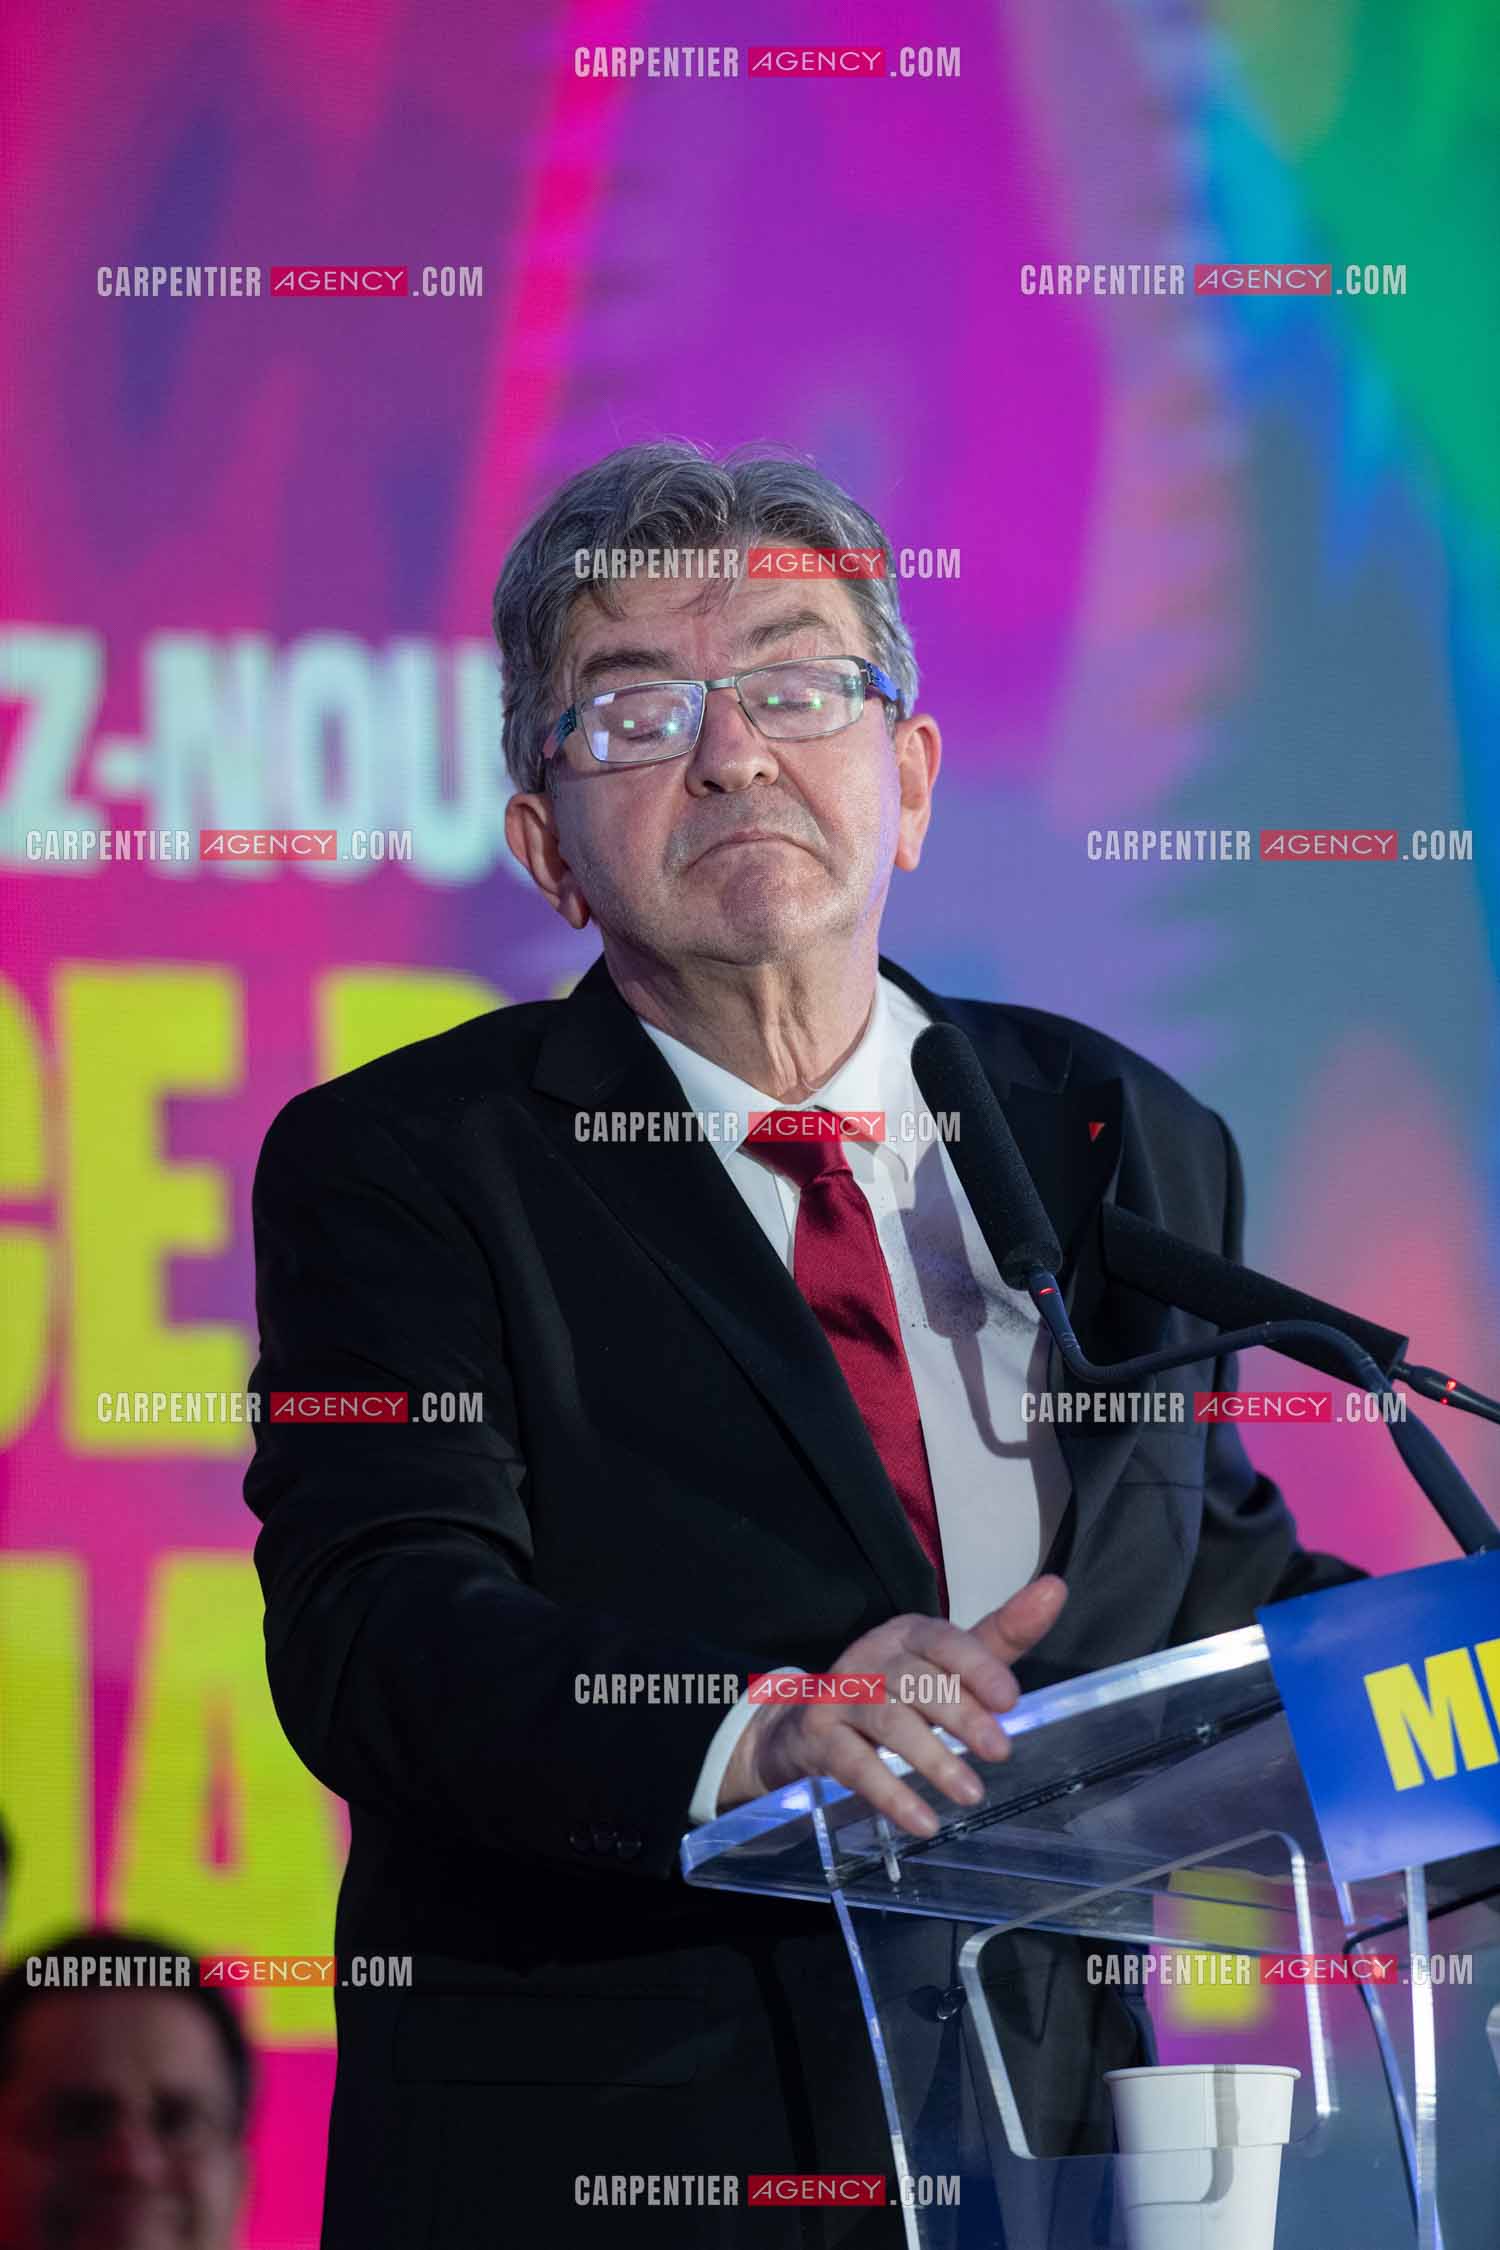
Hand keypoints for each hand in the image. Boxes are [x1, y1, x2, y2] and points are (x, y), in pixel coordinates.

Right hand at [718, 1575, 1066, 1834]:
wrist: (809, 1720)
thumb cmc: (900, 1689)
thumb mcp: (949, 1662)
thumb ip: (1003, 1635)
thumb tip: (1056, 1588)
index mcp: (910, 1634)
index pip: (944, 1641)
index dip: (977, 1666)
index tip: (1010, 1700)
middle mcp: (874, 1657)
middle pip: (918, 1681)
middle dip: (961, 1715)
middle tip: (1000, 1751)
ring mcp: (843, 1696)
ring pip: (888, 1721)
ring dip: (931, 1757)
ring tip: (971, 1793)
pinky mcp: (821, 1738)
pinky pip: (855, 1765)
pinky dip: (890, 1794)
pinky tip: (923, 1820)